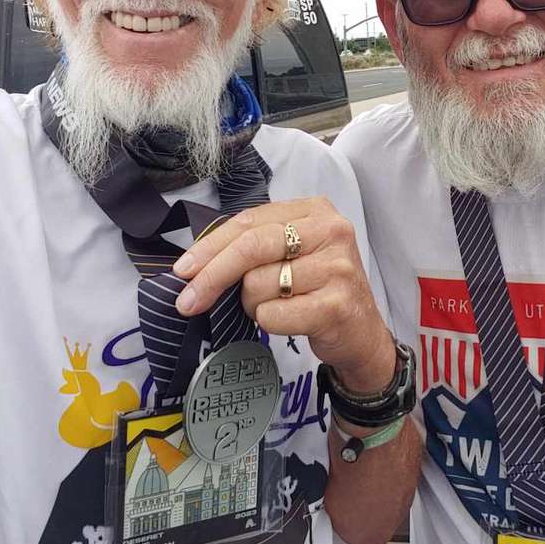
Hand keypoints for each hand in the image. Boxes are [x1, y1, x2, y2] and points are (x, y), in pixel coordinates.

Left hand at [172, 197, 395, 392]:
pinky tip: (290, 321)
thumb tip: (195, 265)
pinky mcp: (337, 304)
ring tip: (275, 306)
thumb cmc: (318, 290)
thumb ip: (255, 247)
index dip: (210, 246)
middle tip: (188, 300)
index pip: (250, 221)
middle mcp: (331, 231)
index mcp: (316, 210)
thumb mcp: (293, 254)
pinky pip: (273, 314)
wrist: (361, 333)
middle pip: (251, 247)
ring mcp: (337, 267)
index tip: (183, 270)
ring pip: (258, 284)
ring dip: (252, 304)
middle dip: (212, 276)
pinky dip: (269, 323)